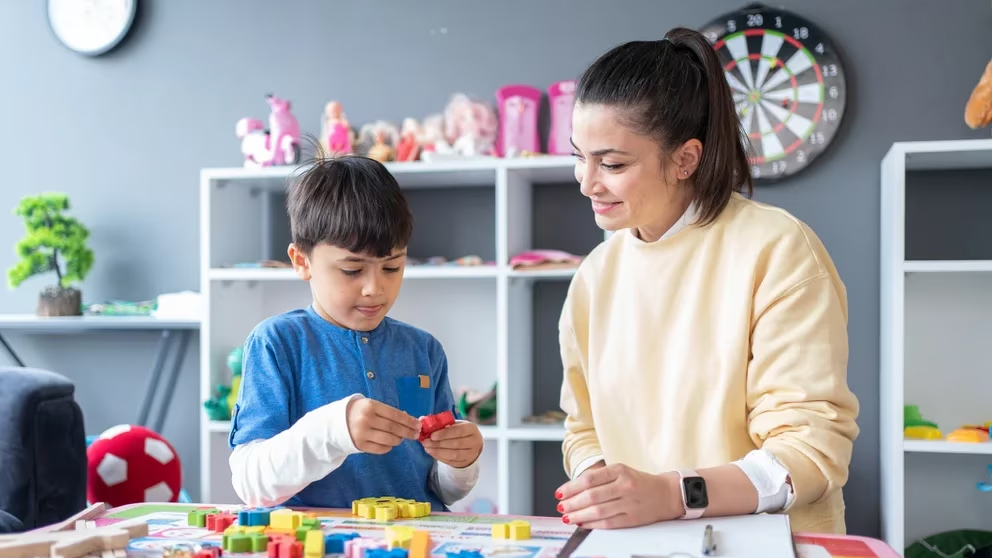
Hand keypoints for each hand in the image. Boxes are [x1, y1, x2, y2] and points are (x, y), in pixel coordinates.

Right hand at [346, 397, 420, 453]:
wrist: (337, 422)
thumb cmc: (359, 411)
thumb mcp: (372, 405)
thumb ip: (388, 411)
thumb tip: (408, 418)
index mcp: (370, 406)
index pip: (395, 414)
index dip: (408, 420)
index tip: (418, 424)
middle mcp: (366, 419)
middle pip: (393, 428)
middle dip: (408, 432)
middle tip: (416, 434)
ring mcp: (362, 434)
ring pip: (389, 439)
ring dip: (399, 440)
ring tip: (403, 438)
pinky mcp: (361, 445)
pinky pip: (381, 448)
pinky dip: (389, 446)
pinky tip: (391, 442)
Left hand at [420, 421, 482, 467]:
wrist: (470, 445)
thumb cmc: (459, 432)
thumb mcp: (454, 424)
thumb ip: (440, 423)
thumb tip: (422, 419)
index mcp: (472, 429)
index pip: (459, 431)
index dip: (445, 433)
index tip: (432, 435)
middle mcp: (474, 441)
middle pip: (456, 443)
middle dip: (439, 443)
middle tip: (426, 442)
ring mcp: (471, 454)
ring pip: (454, 454)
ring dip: (438, 451)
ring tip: (427, 448)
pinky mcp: (465, 462)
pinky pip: (452, 461)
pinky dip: (440, 457)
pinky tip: (432, 452)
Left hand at [556, 463, 681, 528]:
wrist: (666, 493)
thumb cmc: (638, 482)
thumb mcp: (620, 471)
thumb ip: (599, 478)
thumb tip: (573, 489)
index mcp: (619, 470)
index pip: (589, 479)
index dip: (571, 487)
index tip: (559, 493)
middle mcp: (624, 486)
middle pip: (591, 496)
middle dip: (572, 503)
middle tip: (560, 507)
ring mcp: (629, 503)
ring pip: (598, 511)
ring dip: (578, 515)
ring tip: (567, 517)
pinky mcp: (632, 518)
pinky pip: (608, 522)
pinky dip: (592, 524)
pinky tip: (582, 523)